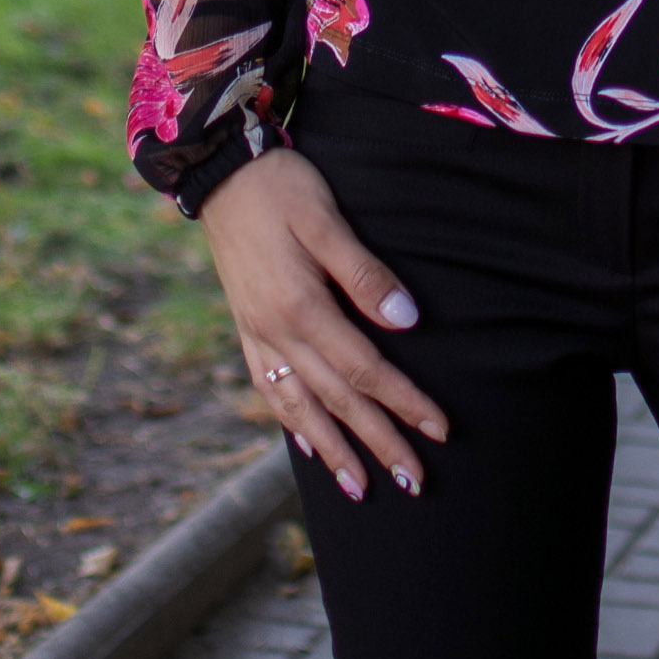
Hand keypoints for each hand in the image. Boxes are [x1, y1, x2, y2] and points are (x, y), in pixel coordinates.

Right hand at [199, 147, 447, 501]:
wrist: (220, 171)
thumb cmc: (281, 187)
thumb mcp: (326, 219)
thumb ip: (365, 274)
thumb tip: (407, 322)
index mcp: (300, 307)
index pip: (365, 370)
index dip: (404, 401)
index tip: (438, 429)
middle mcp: (276, 332)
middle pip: (338, 400)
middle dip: (378, 443)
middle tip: (415, 481)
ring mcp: (257, 334)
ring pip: (300, 406)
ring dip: (333, 450)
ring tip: (361, 487)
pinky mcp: (247, 328)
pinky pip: (270, 389)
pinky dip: (292, 422)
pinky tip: (307, 443)